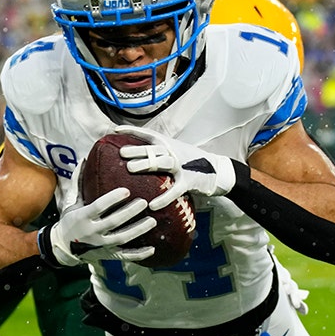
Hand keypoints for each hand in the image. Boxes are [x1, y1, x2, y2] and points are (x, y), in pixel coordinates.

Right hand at [41, 187, 156, 266]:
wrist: (62, 247)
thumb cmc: (70, 221)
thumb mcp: (71, 202)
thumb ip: (78, 182)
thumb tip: (84, 160)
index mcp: (83, 217)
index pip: (99, 207)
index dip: (112, 199)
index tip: (126, 190)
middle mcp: (92, 232)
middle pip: (113, 222)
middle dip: (129, 213)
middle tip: (144, 202)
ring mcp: (101, 245)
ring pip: (121, 238)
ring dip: (138, 230)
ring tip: (152, 221)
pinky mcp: (107, 255)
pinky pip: (124, 256)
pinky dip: (138, 254)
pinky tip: (152, 248)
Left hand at [113, 125, 236, 210]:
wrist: (219, 170)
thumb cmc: (192, 163)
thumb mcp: (175, 152)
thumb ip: (158, 153)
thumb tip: (136, 155)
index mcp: (169, 144)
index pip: (148, 134)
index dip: (132, 131)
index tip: (115, 130)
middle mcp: (174, 152)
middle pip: (152, 149)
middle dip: (136, 150)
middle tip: (120, 153)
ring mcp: (182, 166)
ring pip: (162, 163)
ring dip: (146, 164)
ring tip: (130, 169)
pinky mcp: (190, 181)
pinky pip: (175, 189)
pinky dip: (164, 197)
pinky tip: (152, 205)